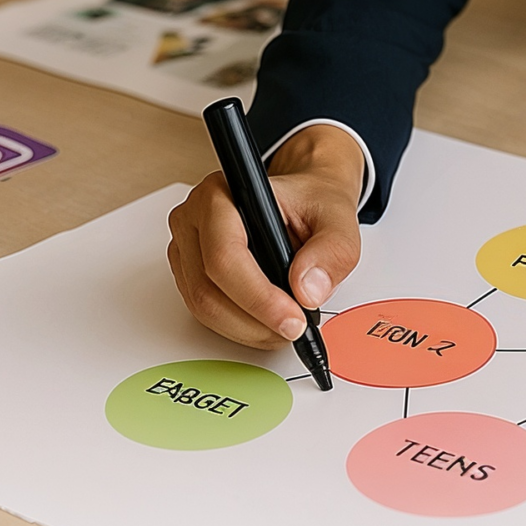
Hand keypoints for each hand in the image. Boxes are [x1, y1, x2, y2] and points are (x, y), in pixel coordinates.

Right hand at [166, 123, 365, 348]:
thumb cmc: (311, 202)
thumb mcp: (339, 220)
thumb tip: (307, 291)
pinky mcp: (189, 273)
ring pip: (203, 307)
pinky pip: (205, 313)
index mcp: (220, 195)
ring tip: (286, 326)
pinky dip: (239, 327)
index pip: (225, 256)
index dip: (258, 297)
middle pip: (208, 289)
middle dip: (255, 322)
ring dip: (248, 330)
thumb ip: (331, 252)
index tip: (293, 320)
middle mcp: (193, 219)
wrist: (303, 200)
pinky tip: (268, 322)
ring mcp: (186, 248)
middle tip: (295, 329)